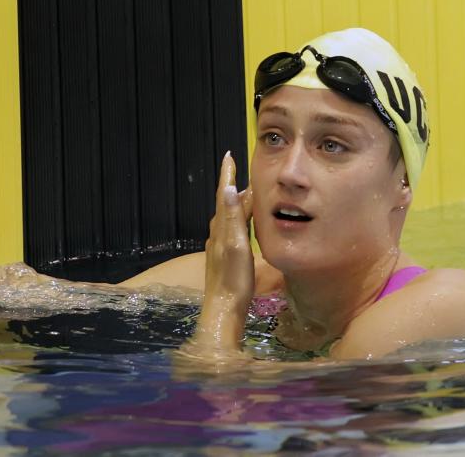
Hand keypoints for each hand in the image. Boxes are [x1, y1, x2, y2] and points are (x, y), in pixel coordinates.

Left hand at [192, 151, 253, 351]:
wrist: (224, 309)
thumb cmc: (233, 280)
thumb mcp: (236, 245)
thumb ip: (233, 217)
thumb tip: (227, 188)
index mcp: (221, 228)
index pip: (224, 194)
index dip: (227, 175)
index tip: (230, 156)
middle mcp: (217, 234)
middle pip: (226, 203)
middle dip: (234, 185)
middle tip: (243, 169)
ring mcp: (219, 246)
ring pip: (228, 217)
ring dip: (237, 202)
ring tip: (247, 192)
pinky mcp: (223, 257)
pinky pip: (231, 230)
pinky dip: (238, 219)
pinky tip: (243, 225)